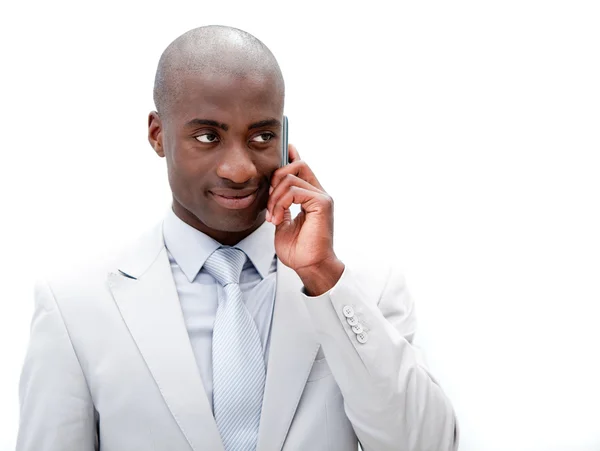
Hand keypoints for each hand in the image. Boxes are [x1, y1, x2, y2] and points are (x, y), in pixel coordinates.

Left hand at [266, 144, 343, 293]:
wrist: (310, 266)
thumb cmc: (299, 250)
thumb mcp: (283, 222)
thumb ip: (281, 205)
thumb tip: (274, 192)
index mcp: (311, 196)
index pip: (302, 167)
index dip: (292, 155)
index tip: (285, 147)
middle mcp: (318, 193)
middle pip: (297, 164)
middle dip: (276, 178)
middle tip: (269, 202)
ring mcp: (322, 197)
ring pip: (290, 178)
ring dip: (274, 198)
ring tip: (273, 217)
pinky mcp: (322, 203)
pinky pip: (294, 190)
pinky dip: (281, 203)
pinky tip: (278, 218)